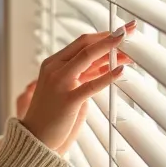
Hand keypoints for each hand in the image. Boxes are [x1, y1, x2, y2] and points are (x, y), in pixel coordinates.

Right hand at [20, 22, 135, 152]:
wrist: (35, 138)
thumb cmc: (52, 114)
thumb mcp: (68, 87)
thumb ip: (85, 74)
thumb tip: (109, 63)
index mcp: (53, 63)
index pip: (81, 42)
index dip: (103, 35)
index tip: (121, 31)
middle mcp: (54, 69)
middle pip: (85, 44)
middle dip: (111, 35)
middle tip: (130, 29)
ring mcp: (60, 83)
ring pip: (87, 57)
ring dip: (111, 47)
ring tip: (128, 42)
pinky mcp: (68, 100)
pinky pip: (91, 84)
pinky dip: (108, 76)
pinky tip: (121, 70)